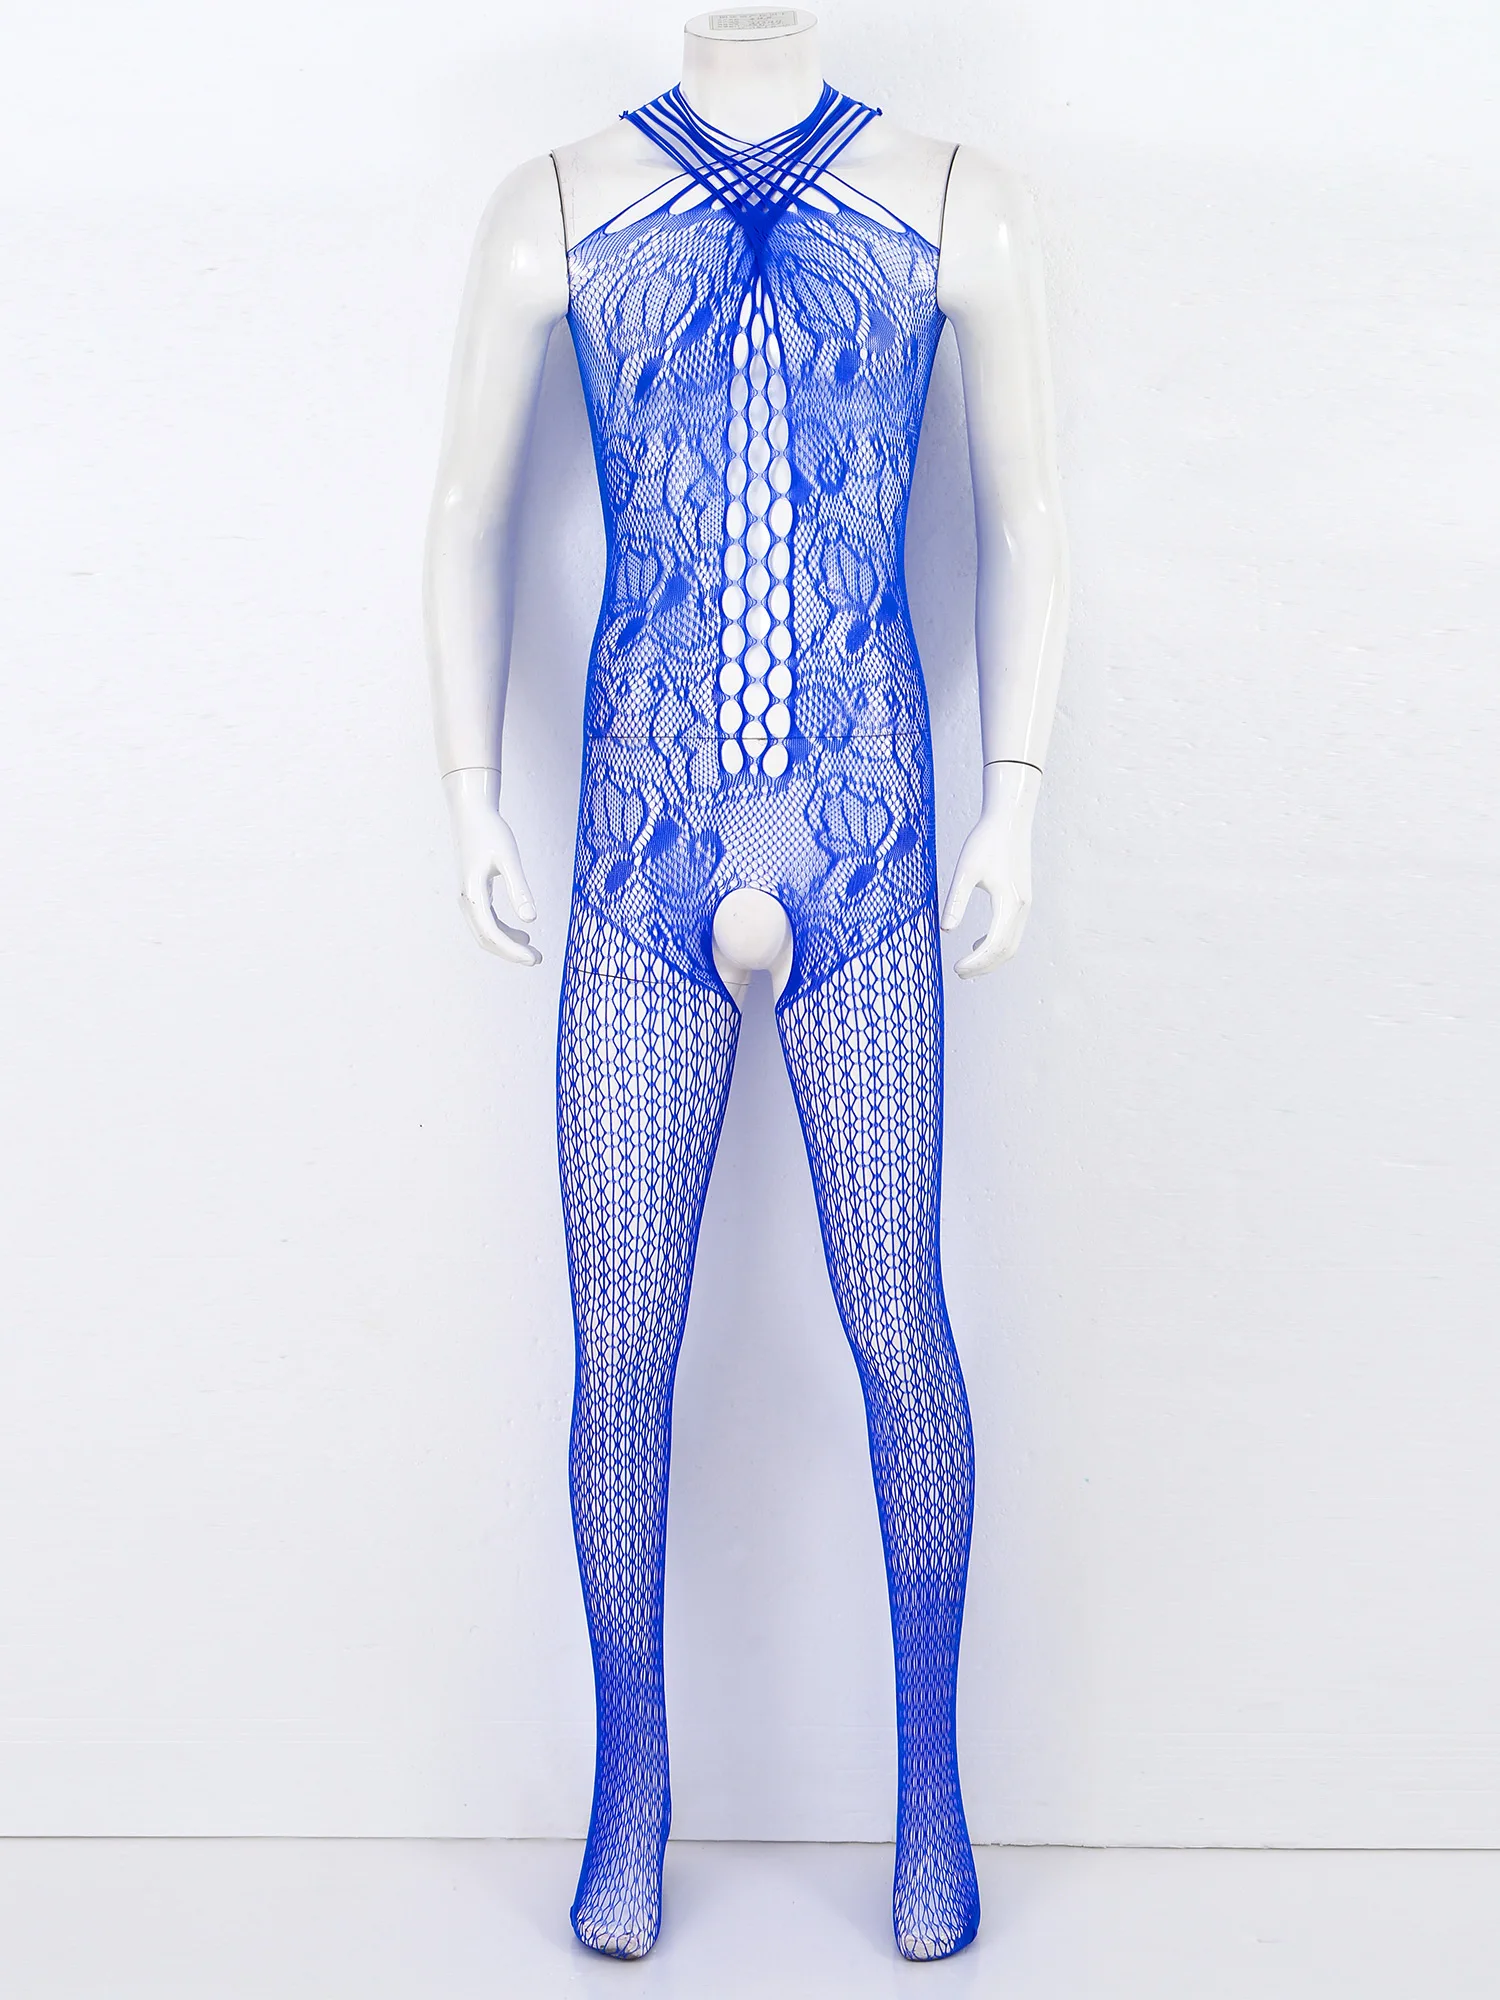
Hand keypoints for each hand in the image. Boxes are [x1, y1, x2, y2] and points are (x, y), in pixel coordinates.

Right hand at [443, 768, 540, 965]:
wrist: (471, 813)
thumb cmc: (491, 832)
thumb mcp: (509, 859)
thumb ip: (519, 889)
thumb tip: (531, 920)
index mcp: (473, 893)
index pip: (491, 933)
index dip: (512, 951)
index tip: (534, 958)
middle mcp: (466, 900)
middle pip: (486, 938)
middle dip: (510, 953)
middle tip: (537, 959)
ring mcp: (468, 897)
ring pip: (485, 932)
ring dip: (507, 944)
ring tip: (532, 951)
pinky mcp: (474, 893)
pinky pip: (486, 921)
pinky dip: (503, 931)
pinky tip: (522, 933)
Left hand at [940, 762, 1040, 977]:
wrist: (1009, 819)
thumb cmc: (986, 841)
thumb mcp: (965, 870)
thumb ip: (956, 901)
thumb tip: (945, 930)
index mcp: (1009, 902)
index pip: (994, 944)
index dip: (975, 962)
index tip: (955, 968)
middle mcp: (1021, 907)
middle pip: (1006, 951)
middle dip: (984, 967)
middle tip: (959, 974)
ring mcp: (1024, 904)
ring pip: (1012, 944)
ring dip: (991, 959)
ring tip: (966, 966)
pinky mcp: (1021, 899)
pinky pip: (1012, 932)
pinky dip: (997, 944)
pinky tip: (977, 943)